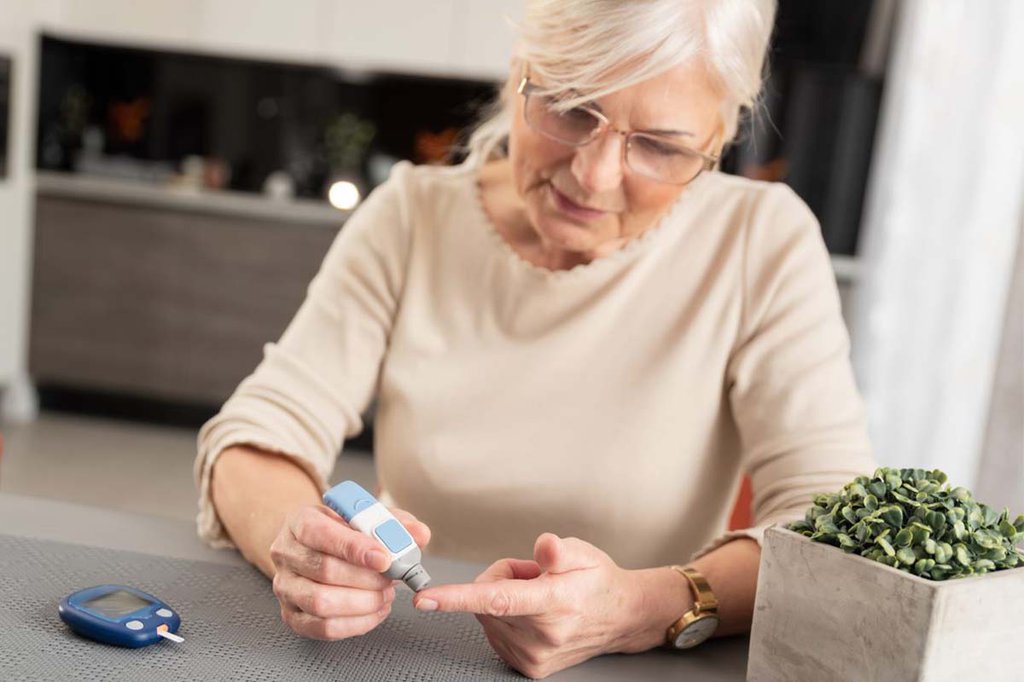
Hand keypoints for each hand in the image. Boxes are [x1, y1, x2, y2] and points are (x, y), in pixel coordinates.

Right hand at [270, 504, 430, 639]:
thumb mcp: (364, 516)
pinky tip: (375, 610)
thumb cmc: (339, 530)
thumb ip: (394, 523)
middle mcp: (286, 554)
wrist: (311, 546)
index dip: (354, 548)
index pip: (321, 533)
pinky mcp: (292, 615)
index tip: (384, 558)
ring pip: (321, 602)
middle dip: (366, 578)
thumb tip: (419, 535)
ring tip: (385, 594)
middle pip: (324, 570)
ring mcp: (286, 587)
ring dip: (362, 602)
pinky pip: (324, 628)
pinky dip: (357, 623)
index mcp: (300, 522)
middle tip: (391, 578)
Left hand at [412, 533, 649, 678]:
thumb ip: (559, 550)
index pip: (497, 599)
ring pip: (487, 616)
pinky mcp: (530, 667)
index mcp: (553, 602)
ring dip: (503, 600)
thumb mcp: (583, 553)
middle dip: (501, 578)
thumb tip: (544, 546)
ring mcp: (534, 655)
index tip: (426, 599)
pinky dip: (506, 619)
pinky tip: (533, 614)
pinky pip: (495, 633)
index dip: (457, 598)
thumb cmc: (597, 581)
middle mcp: (542, 634)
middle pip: (486, 597)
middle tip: (533, 575)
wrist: (621, 617)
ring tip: (538, 595)